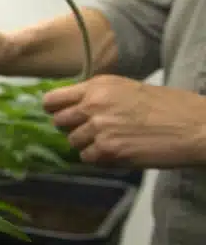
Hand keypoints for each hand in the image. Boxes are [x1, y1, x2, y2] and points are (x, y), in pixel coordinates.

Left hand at [43, 75, 205, 167]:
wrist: (197, 127)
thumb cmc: (171, 108)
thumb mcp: (128, 90)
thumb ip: (99, 97)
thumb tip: (75, 108)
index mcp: (98, 86)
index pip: (53, 99)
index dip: (55, 110)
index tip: (61, 116)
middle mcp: (93, 104)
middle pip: (59, 122)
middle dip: (72, 128)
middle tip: (94, 132)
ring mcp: (99, 127)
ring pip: (73, 141)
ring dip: (89, 144)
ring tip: (114, 141)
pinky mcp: (108, 150)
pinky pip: (88, 158)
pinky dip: (100, 158)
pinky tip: (121, 151)